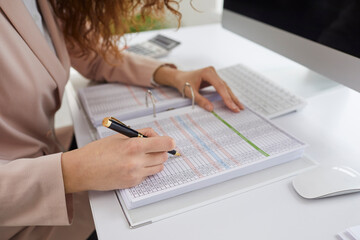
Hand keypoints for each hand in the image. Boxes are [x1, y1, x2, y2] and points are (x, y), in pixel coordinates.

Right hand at [61, 128, 175, 192]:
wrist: (82, 169)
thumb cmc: (98, 151)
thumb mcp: (119, 136)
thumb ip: (139, 134)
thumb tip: (155, 136)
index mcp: (134, 145)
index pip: (164, 144)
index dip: (169, 142)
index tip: (169, 141)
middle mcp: (137, 161)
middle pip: (164, 156)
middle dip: (160, 150)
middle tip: (151, 147)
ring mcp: (135, 174)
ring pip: (158, 167)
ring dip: (154, 161)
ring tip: (141, 156)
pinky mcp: (132, 183)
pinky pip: (148, 175)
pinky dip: (145, 170)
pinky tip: (132, 166)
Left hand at [153, 65, 243, 111]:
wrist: (178, 77)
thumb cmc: (183, 82)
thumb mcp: (190, 93)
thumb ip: (200, 100)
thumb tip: (211, 109)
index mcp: (207, 72)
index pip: (220, 86)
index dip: (226, 97)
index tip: (232, 106)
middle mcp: (212, 72)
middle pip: (225, 87)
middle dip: (232, 98)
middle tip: (239, 108)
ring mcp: (214, 75)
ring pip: (225, 87)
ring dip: (232, 97)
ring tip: (239, 106)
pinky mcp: (214, 79)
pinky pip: (222, 88)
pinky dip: (227, 95)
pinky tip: (232, 101)